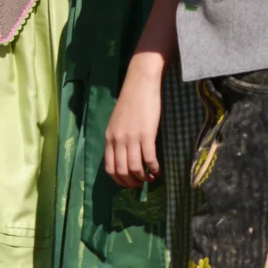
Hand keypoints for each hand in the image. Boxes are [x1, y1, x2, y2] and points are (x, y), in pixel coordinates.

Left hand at [105, 59, 162, 187]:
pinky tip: (159, 170)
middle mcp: (118, 140)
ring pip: (135, 169)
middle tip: (141, 184)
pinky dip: (155, 169)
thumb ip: (117, 138)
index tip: (129, 183)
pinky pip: (149, 160)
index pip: (109, 168)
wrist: (140, 83)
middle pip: (122, 171)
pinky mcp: (146, 134)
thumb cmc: (130, 101)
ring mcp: (131, 138)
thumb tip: (123, 157)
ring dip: (144, 178)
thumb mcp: (117, 122)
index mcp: (109, 137)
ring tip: (151, 178)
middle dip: (132, 183)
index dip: (120, 180)